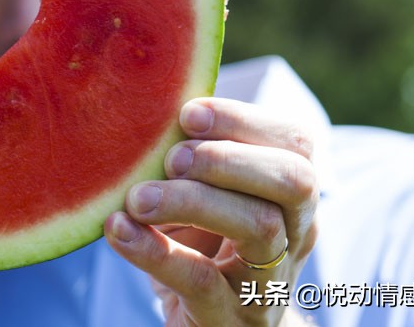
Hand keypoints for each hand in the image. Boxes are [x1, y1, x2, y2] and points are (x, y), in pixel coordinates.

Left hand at [104, 98, 318, 325]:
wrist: (210, 325)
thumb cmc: (201, 246)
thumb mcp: (202, 197)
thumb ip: (190, 157)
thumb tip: (145, 109)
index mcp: (289, 194)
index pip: (295, 143)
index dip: (243, 120)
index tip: (187, 113)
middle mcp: (294, 234)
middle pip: (295, 181)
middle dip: (229, 159)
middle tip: (172, 158)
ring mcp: (268, 281)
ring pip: (259, 228)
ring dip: (192, 200)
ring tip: (137, 198)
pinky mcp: (231, 318)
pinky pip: (200, 280)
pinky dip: (154, 252)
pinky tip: (118, 230)